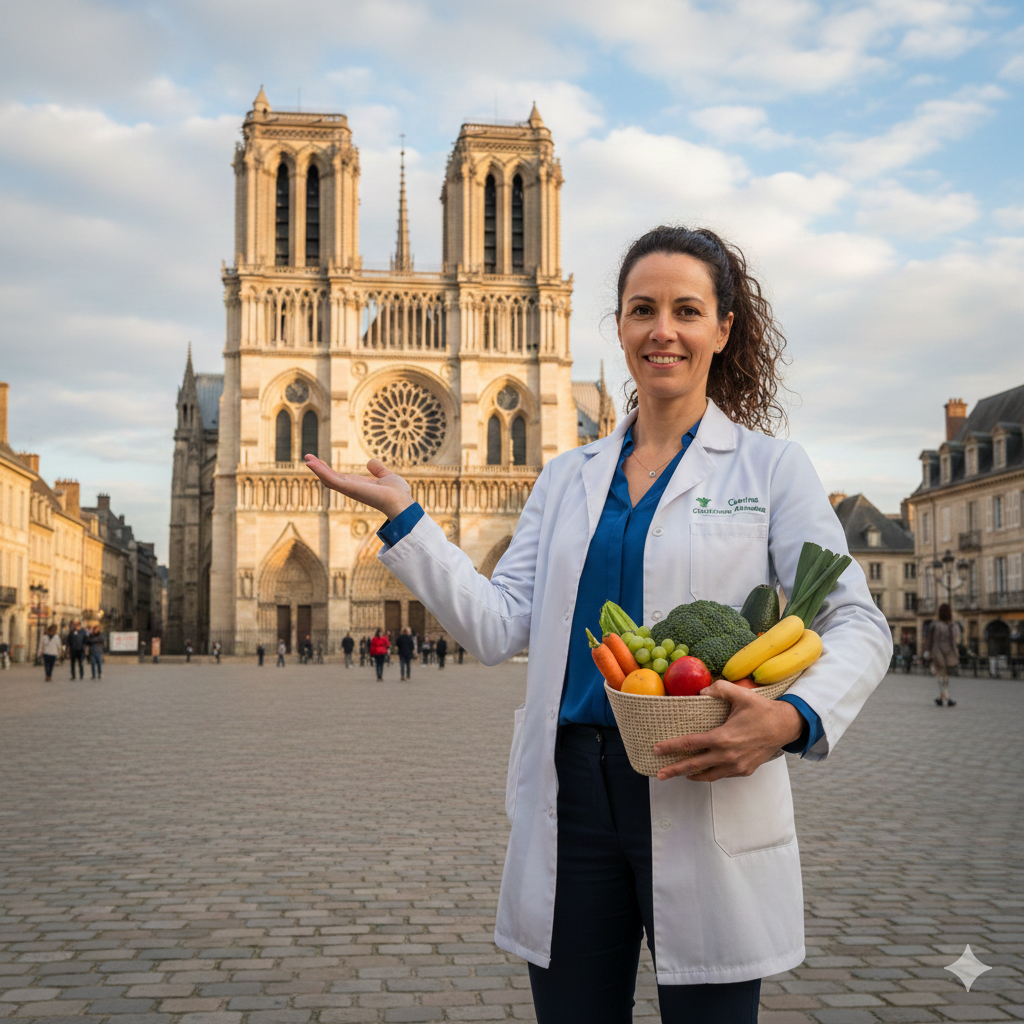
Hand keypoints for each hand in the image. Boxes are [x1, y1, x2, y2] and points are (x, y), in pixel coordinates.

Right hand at [304, 455, 413, 520]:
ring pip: (329, 479)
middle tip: (307, 457)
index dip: (328, 468)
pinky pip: (332, 480)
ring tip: (307, 459)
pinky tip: (313, 463)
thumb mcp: (387, 476)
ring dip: (317, 468)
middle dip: (319, 468)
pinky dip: (321, 471)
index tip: (318, 460)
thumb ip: (378, 470)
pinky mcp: (350, 488)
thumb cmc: (397, 493)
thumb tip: (370, 462)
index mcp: (358, 485)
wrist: (402, 502)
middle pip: (330, 478)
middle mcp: (352, 488)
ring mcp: (350, 489)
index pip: (339, 476)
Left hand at [652, 680, 804, 782]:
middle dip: (674, 770)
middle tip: (659, 774)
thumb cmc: (762, 710)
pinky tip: (701, 771)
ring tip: (678, 774)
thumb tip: (701, 691)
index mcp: (723, 737)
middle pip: (694, 765)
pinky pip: (722, 775)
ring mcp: (736, 766)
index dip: (671, 747)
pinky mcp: (744, 771)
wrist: (785, 727)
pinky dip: (709, 774)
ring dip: (691, 775)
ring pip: (708, 775)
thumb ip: (719, 689)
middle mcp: (727, 755)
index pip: (691, 744)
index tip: (657, 749)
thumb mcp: (740, 694)